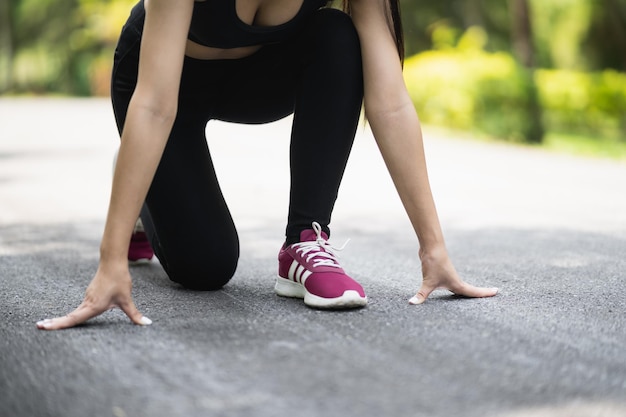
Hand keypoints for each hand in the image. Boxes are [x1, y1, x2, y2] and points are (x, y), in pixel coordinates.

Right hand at [36, 263, 150, 329]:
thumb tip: (146, 323)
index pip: (74, 318)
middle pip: (69, 316)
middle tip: (39, 327)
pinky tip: (68, 319)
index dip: (59, 324)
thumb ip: (134, 314)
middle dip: (55, 323)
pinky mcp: (89, 295)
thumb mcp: (127, 299)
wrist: (113, 262)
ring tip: (48, 325)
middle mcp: (87, 302)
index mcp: (93, 306)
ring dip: (62, 319)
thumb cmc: (119, 280)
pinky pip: (79, 308)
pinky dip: (71, 315)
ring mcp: (87, 298)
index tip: (44, 327)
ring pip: (74, 312)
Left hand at [409, 251, 498, 304]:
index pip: (473, 292)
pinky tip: (452, 291)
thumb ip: (421, 295)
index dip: (484, 293)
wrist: (431, 247)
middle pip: (469, 291)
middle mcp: (455, 280)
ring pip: (460, 287)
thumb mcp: (428, 282)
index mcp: (456, 284)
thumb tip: (412, 304)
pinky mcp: (442, 274)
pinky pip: (451, 284)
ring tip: (474, 298)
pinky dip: (455, 289)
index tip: (497, 292)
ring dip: (467, 292)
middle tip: (491, 296)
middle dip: (479, 294)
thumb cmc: (434, 263)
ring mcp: (449, 277)